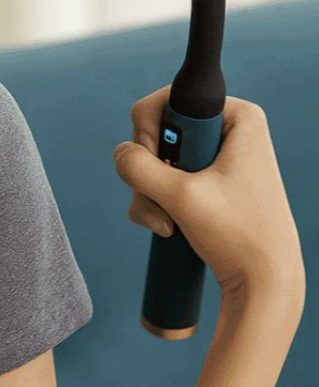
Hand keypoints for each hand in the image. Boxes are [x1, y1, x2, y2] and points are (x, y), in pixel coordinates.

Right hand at [113, 85, 305, 303]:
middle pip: (157, 133)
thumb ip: (139, 168)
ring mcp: (216, 157)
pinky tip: (170, 225)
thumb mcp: (181, 197)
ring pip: (155, 160)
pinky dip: (156, 202)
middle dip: (150, 173)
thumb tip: (121, 154)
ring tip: (167, 223)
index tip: (165, 165)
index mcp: (238, 117)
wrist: (265, 286)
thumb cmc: (239, 238)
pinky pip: (163, 179)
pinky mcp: (207, 182)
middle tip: (163, 202)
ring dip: (149, 193)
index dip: (152, 133)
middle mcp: (229, 131)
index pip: (168, 100)